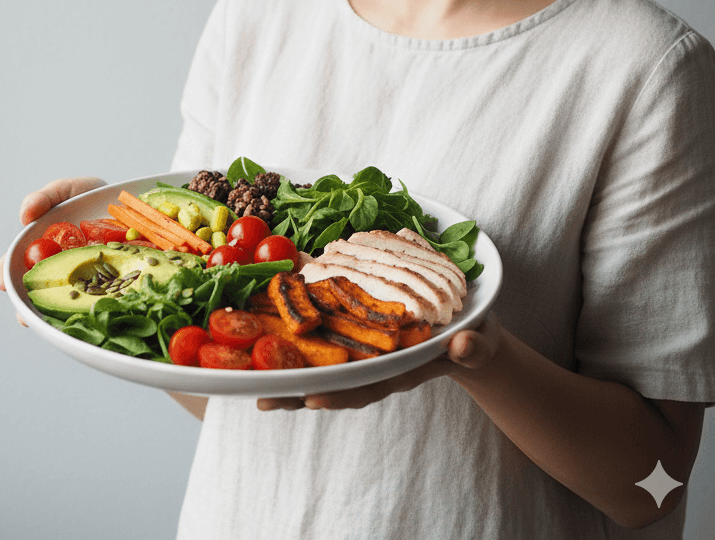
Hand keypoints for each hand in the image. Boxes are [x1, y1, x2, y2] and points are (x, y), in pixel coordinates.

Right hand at [0, 176, 106, 324]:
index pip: (16, 265)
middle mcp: (59, 269)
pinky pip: (100, 302)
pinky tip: (93, 317)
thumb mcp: (65, 191)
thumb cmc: (89, 197)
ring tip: (51, 324)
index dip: (5, 274)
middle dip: (28, 304)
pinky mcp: (109, 288)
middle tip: (23, 315)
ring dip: (56, 315)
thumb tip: (25, 215)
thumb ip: (44, 199)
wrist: (128, 203)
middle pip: (37, 291)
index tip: (1, 282)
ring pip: (66, 304)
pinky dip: (95, 310)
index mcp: (42, 249)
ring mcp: (84, 281)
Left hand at [257, 312, 501, 410]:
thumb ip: (472, 349)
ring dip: (293, 374)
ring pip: (327, 368)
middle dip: (301, 392)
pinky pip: (330, 343)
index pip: (368, 386)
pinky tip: (273, 341)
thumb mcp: (480, 343)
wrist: (471, 336)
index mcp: (403, 370)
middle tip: (264, 398)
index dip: (341, 393)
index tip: (313, 399)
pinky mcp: (362, 337)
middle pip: (336, 384)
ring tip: (254, 382)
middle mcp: (380, 367)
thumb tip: (464, 347)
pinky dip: (304, 344)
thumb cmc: (476, 341)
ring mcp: (369, 354)